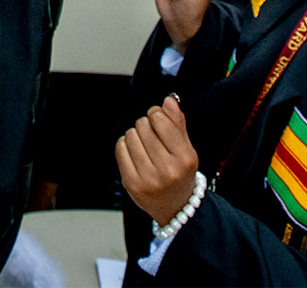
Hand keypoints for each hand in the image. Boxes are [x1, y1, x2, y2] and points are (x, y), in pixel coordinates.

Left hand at [116, 96, 201, 226]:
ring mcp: (148, 179)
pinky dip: (125, 145)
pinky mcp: (132, 183)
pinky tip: (135, 153)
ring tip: (145, 146)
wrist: (175, 207)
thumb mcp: (186, 148)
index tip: (158, 119)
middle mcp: (168, 170)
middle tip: (153, 137)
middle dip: (146, 125)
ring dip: (135, 135)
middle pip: (143, 125)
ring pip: (130, 135)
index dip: (156, 114)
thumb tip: (168, 99)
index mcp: (185, 159)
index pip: (160, 120)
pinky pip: (120, 148)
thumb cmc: (180, 173)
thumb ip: (177, 122)